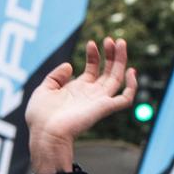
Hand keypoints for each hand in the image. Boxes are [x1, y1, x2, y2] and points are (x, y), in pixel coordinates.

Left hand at [25, 37, 135, 170]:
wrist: (45, 133)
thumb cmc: (41, 117)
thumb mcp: (43, 90)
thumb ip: (55, 76)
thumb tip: (70, 66)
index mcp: (78, 89)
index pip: (93, 68)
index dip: (94, 55)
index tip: (91, 43)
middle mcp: (91, 94)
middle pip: (108, 71)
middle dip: (112, 54)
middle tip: (112, 39)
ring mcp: (99, 100)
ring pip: (118, 78)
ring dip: (121, 60)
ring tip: (120, 42)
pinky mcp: (104, 108)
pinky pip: (126, 98)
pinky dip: (132, 85)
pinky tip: (130, 70)